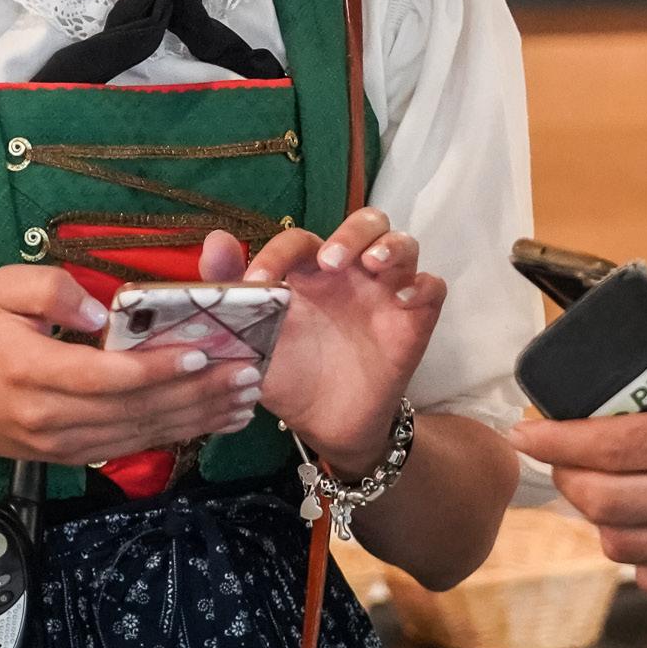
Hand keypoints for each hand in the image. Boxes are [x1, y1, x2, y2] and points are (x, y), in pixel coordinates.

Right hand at [0, 264, 262, 465]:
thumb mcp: (1, 293)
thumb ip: (50, 288)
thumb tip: (102, 310)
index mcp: (32, 371)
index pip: (103, 375)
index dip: (155, 368)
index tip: (202, 351)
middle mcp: (51, 416)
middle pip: (134, 408)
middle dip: (197, 392)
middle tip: (248, 372)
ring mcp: (65, 444)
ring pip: (142, 432)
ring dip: (199, 416)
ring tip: (246, 396)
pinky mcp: (77, 457)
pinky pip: (135, 445)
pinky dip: (180, 433)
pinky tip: (217, 419)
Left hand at [200, 210, 444, 477]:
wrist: (326, 424)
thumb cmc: (291, 374)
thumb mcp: (253, 339)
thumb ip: (230, 290)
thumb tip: (214, 241)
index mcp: (311, 272)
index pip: (300, 241)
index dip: (278, 253)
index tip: (257, 285)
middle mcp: (352, 272)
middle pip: (367, 222)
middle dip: (351, 233)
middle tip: (331, 262)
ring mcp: (386, 292)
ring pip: (403, 243)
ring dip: (390, 246)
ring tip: (373, 266)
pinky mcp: (414, 318)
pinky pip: (432, 287)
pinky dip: (423, 285)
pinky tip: (404, 300)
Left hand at [511, 246, 646, 596]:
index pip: (613, 445)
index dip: (558, 440)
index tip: (523, 430)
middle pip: (604, 499)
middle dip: (566, 475)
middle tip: (557, 451)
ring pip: (623, 543)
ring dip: (597, 515)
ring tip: (595, 485)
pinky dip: (636, 557)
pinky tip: (642, 529)